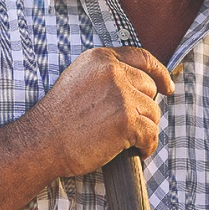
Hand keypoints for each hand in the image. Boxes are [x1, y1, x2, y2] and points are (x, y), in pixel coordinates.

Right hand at [24, 46, 173, 177]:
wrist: (41, 143)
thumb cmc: (58, 118)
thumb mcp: (79, 79)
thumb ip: (106, 74)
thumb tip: (140, 81)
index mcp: (100, 58)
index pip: (142, 58)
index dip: (159, 73)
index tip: (167, 87)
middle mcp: (113, 72)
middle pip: (150, 88)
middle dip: (143, 109)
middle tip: (126, 126)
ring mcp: (121, 95)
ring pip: (153, 112)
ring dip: (143, 129)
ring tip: (123, 140)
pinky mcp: (126, 120)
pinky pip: (151, 134)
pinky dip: (147, 146)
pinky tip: (137, 151)